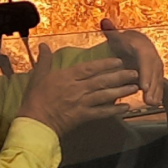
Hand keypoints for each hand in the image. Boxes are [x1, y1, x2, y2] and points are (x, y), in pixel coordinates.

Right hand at [16, 44, 138, 136]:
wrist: (34, 123)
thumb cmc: (35, 100)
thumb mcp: (38, 77)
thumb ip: (44, 60)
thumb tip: (43, 45)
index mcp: (66, 77)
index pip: (89, 68)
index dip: (105, 64)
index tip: (118, 61)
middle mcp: (76, 88)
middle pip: (102, 80)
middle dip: (120, 76)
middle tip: (134, 73)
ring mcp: (81, 103)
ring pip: (104, 95)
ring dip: (121, 91)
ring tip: (134, 88)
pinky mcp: (82, 116)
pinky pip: (101, 112)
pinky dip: (114, 110)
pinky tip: (125, 108)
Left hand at [101, 18, 163, 105]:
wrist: (136, 42)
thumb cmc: (124, 42)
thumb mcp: (116, 36)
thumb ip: (111, 31)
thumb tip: (104, 21)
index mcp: (142, 46)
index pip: (146, 60)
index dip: (145, 73)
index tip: (142, 85)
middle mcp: (152, 56)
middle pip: (154, 72)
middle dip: (152, 86)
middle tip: (148, 99)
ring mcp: (156, 65)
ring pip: (158, 79)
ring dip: (156, 92)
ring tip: (151, 103)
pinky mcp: (156, 73)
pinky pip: (158, 83)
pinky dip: (158, 93)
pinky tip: (155, 103)